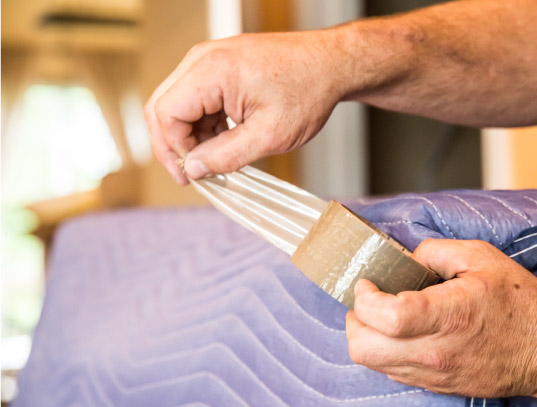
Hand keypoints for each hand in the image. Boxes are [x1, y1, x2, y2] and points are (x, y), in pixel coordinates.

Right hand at [144, 31, 346, 184]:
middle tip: (193, 175)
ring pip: (177, 103)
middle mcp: (204, 58)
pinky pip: (195, 96)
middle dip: (175, 145)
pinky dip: (203, 123)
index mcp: (213, 70)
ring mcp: (209, 58)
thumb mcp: (270, 135)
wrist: (331, 64)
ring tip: (216, 160)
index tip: (193, 176)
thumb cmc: (309, 92)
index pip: (166, 114)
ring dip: (190, 135)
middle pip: (163, 107)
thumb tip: (193, 170)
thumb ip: (227, 156)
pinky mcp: (218, 65)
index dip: (175, 150)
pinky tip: (223, 141)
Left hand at [345, 239, 536, 397]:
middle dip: (355, 320)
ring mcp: (434, 374)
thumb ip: (435, 251)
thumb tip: (406, 259)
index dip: (364, 298)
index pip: (384, 317)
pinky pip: (393, 372)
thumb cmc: (523, 305)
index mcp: (448, 315)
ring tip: (384, 314)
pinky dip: (386, 351)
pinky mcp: (437, 386)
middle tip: (368, 300)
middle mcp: (435, 351)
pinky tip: (404, 333)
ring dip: (367, 336)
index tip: (368, 283)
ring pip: (373, 364)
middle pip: (363, 348)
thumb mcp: (483, 258)